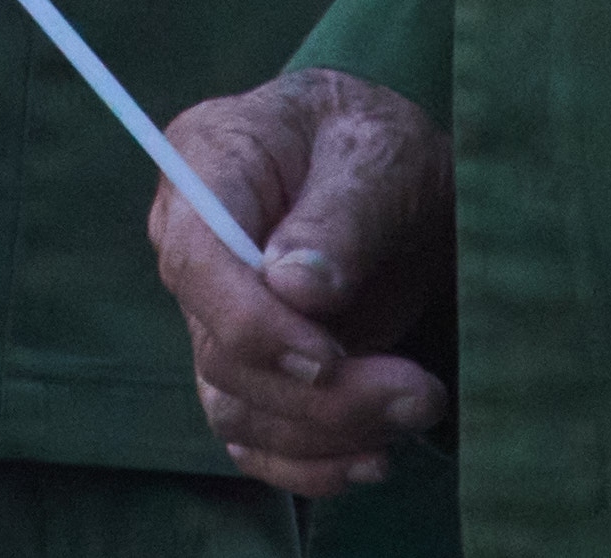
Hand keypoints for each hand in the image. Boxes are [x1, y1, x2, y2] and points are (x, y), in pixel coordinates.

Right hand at [149, 69, 456, 495]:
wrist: (400, 182)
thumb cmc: (381, 146)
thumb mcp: (379, 156)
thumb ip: (340, 217)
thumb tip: (292, 290)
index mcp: (207, 166)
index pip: (196, 260)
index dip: (254, 324)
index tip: (332, 358)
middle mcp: (191, 245)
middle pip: (222, 351)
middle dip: (322, 393)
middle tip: (420, 391)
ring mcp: (212, 313)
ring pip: (238, 409)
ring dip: (328, 434)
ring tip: (416, 409)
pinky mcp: (244, 367)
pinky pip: (253, 438)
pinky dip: (309, 464)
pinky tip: (372, 456)